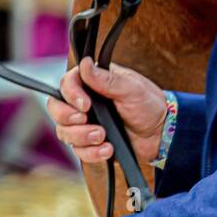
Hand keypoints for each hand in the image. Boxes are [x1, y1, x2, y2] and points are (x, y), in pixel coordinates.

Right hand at [47, 56, 169, 165]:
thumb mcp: (132, 89)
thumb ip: (107, 79)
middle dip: (67, 118)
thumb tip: (85, 64)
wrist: (160, 134)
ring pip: (64, 131)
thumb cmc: (148, 105)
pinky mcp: (90, 143)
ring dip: (81, 137)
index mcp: (93, 83)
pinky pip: (78, 150)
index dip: (70, 95)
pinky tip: (107, 149)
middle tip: (85, 120)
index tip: (86, 105)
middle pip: (57, 109)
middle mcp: (85, 102)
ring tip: (103, 136)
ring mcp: (86, 123)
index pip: (67, 84)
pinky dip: (91, 153)